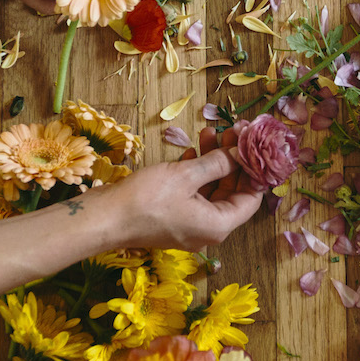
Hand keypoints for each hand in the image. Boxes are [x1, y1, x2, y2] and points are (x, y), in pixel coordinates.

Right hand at [89, 149, 262, 250]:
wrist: (105, 218)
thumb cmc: (147, 200)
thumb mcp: (187, 175)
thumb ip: (217, 163)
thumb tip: (237, 152)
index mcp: (219, 225)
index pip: (252, 198)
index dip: (254, 169)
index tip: (251, 144)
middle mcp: (208, 229)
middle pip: (231, 192)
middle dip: (231, 160)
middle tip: (229, 131)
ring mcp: (190, 225)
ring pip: (210, 190)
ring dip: (212, 162)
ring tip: (209, 133)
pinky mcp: (173, 218)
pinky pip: (193, 195)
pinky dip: (195, 174)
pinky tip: (191, 151)